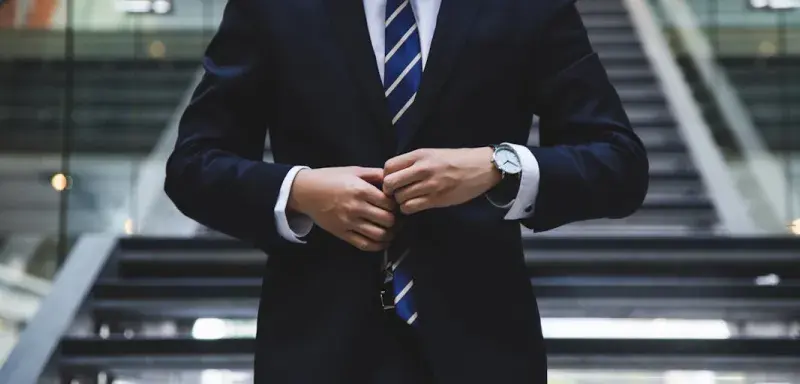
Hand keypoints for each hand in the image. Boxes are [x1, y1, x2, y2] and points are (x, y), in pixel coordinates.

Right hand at [289, 167, 395, 250]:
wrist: (305, 191)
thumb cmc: (331, 178)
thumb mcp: (354, 171)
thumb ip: (375, 174)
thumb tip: (394, 179)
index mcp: (360, 190)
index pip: (389, 203)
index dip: (397, 205)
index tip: (398, 205)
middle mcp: (356, 208)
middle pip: (387, 220)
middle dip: (397, 221)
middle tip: (398, 219)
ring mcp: (349, 223)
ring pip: (379, 235)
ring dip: (390, 235)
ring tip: (393, 230)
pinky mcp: (342, 234)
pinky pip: (365, 244)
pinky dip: (378, 246)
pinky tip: (383, 241)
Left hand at [383, 148, 501, 214]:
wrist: (482, 167)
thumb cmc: (456, 160)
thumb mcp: (432, 153)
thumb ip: (413, 162)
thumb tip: (393, 174)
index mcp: (419, 155)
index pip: (388, 166)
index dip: (386, 176)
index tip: (394, 181)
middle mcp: (422, 169)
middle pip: (389, 183)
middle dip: (390, 191)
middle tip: (397, 193)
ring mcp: (429, 185)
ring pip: (399, 198)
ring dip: (400, 201)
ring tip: (409, 199)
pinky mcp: (437, 199)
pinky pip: (411, 207)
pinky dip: (409, 209)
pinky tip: (415, 205)